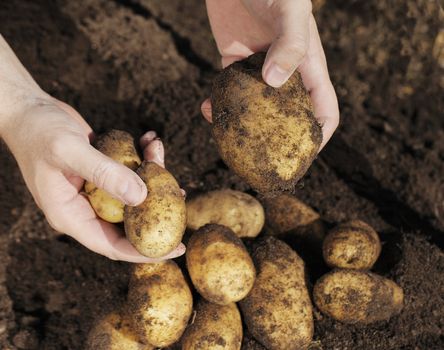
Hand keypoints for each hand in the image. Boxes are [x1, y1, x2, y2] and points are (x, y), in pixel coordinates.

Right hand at [0, 36, 184, 261]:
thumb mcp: (69, 151)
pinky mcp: (101, 173)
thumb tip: (142, 197)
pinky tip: (149, 140)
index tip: (176, 249)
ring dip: (151, 175)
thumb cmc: (39, 131)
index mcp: (71, 216)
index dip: (146, 252)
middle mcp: (84, 209)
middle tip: (180, 195)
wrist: (29, 109)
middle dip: (156, 209)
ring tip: (158, 151)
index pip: (113, 246)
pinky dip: (141, 160)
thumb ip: (104, 173)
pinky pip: (128, 174)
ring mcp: (94, 191)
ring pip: (132, 195)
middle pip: (128, 222)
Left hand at [203, 0, 338, 148]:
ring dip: (244, 127)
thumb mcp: (289, 11)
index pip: (324, 111)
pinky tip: (206, 110)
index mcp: (308, 67)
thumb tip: (273, 83)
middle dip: (277, 141)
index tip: (302, 156)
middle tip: (259, 161)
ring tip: (228, 140)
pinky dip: (219, 105)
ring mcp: (259, 70)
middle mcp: (285, 73)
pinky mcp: (234, 63)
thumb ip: (288, 44)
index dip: (319, 137)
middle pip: (288, 118)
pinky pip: (229, 93)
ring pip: (256, 110)